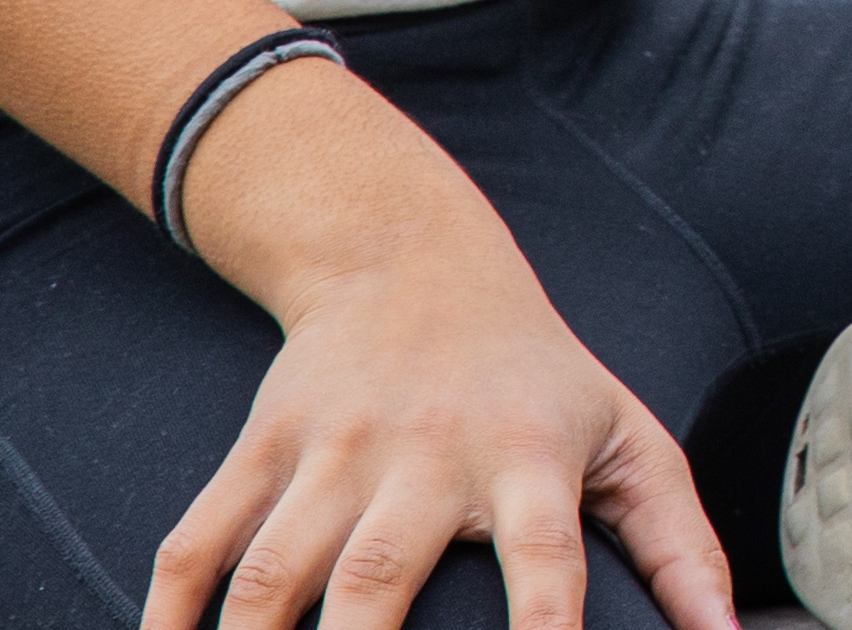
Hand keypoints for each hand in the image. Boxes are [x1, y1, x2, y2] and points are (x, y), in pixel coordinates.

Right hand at [148, 70, 737, 629]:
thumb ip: (682, 545)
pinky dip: (169, 614)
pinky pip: (198, 544)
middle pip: (376, 582)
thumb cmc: (536, 375)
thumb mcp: (626, 436)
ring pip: (273, 576)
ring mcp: (331, 451)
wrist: (410, 257)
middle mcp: (425, 454)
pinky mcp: (261, 448)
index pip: (545, 567)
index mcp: (528, 458)